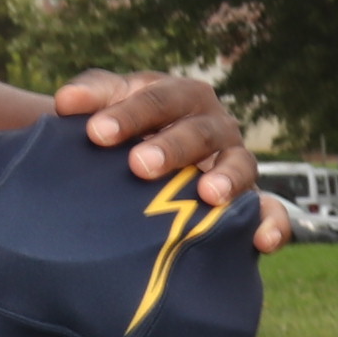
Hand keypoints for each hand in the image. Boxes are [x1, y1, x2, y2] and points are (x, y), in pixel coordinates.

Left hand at [55, 72, 285, 253]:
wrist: (148, 158)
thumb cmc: (125, 129)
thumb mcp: (109, 108)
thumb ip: (90, 99)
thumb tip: (65, 102)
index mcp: (179, 96)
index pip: (156, 99)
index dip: (128, 114)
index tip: (96, 133)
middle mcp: (212, 125)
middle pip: (198, 131)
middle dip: (171, 147)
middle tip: (139, 166)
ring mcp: (234, 161)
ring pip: (240, 165)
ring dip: (226, 179)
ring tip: (208, 195)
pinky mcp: (250, 199)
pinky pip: (270, 210)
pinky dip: (272, 223)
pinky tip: (262, 241)